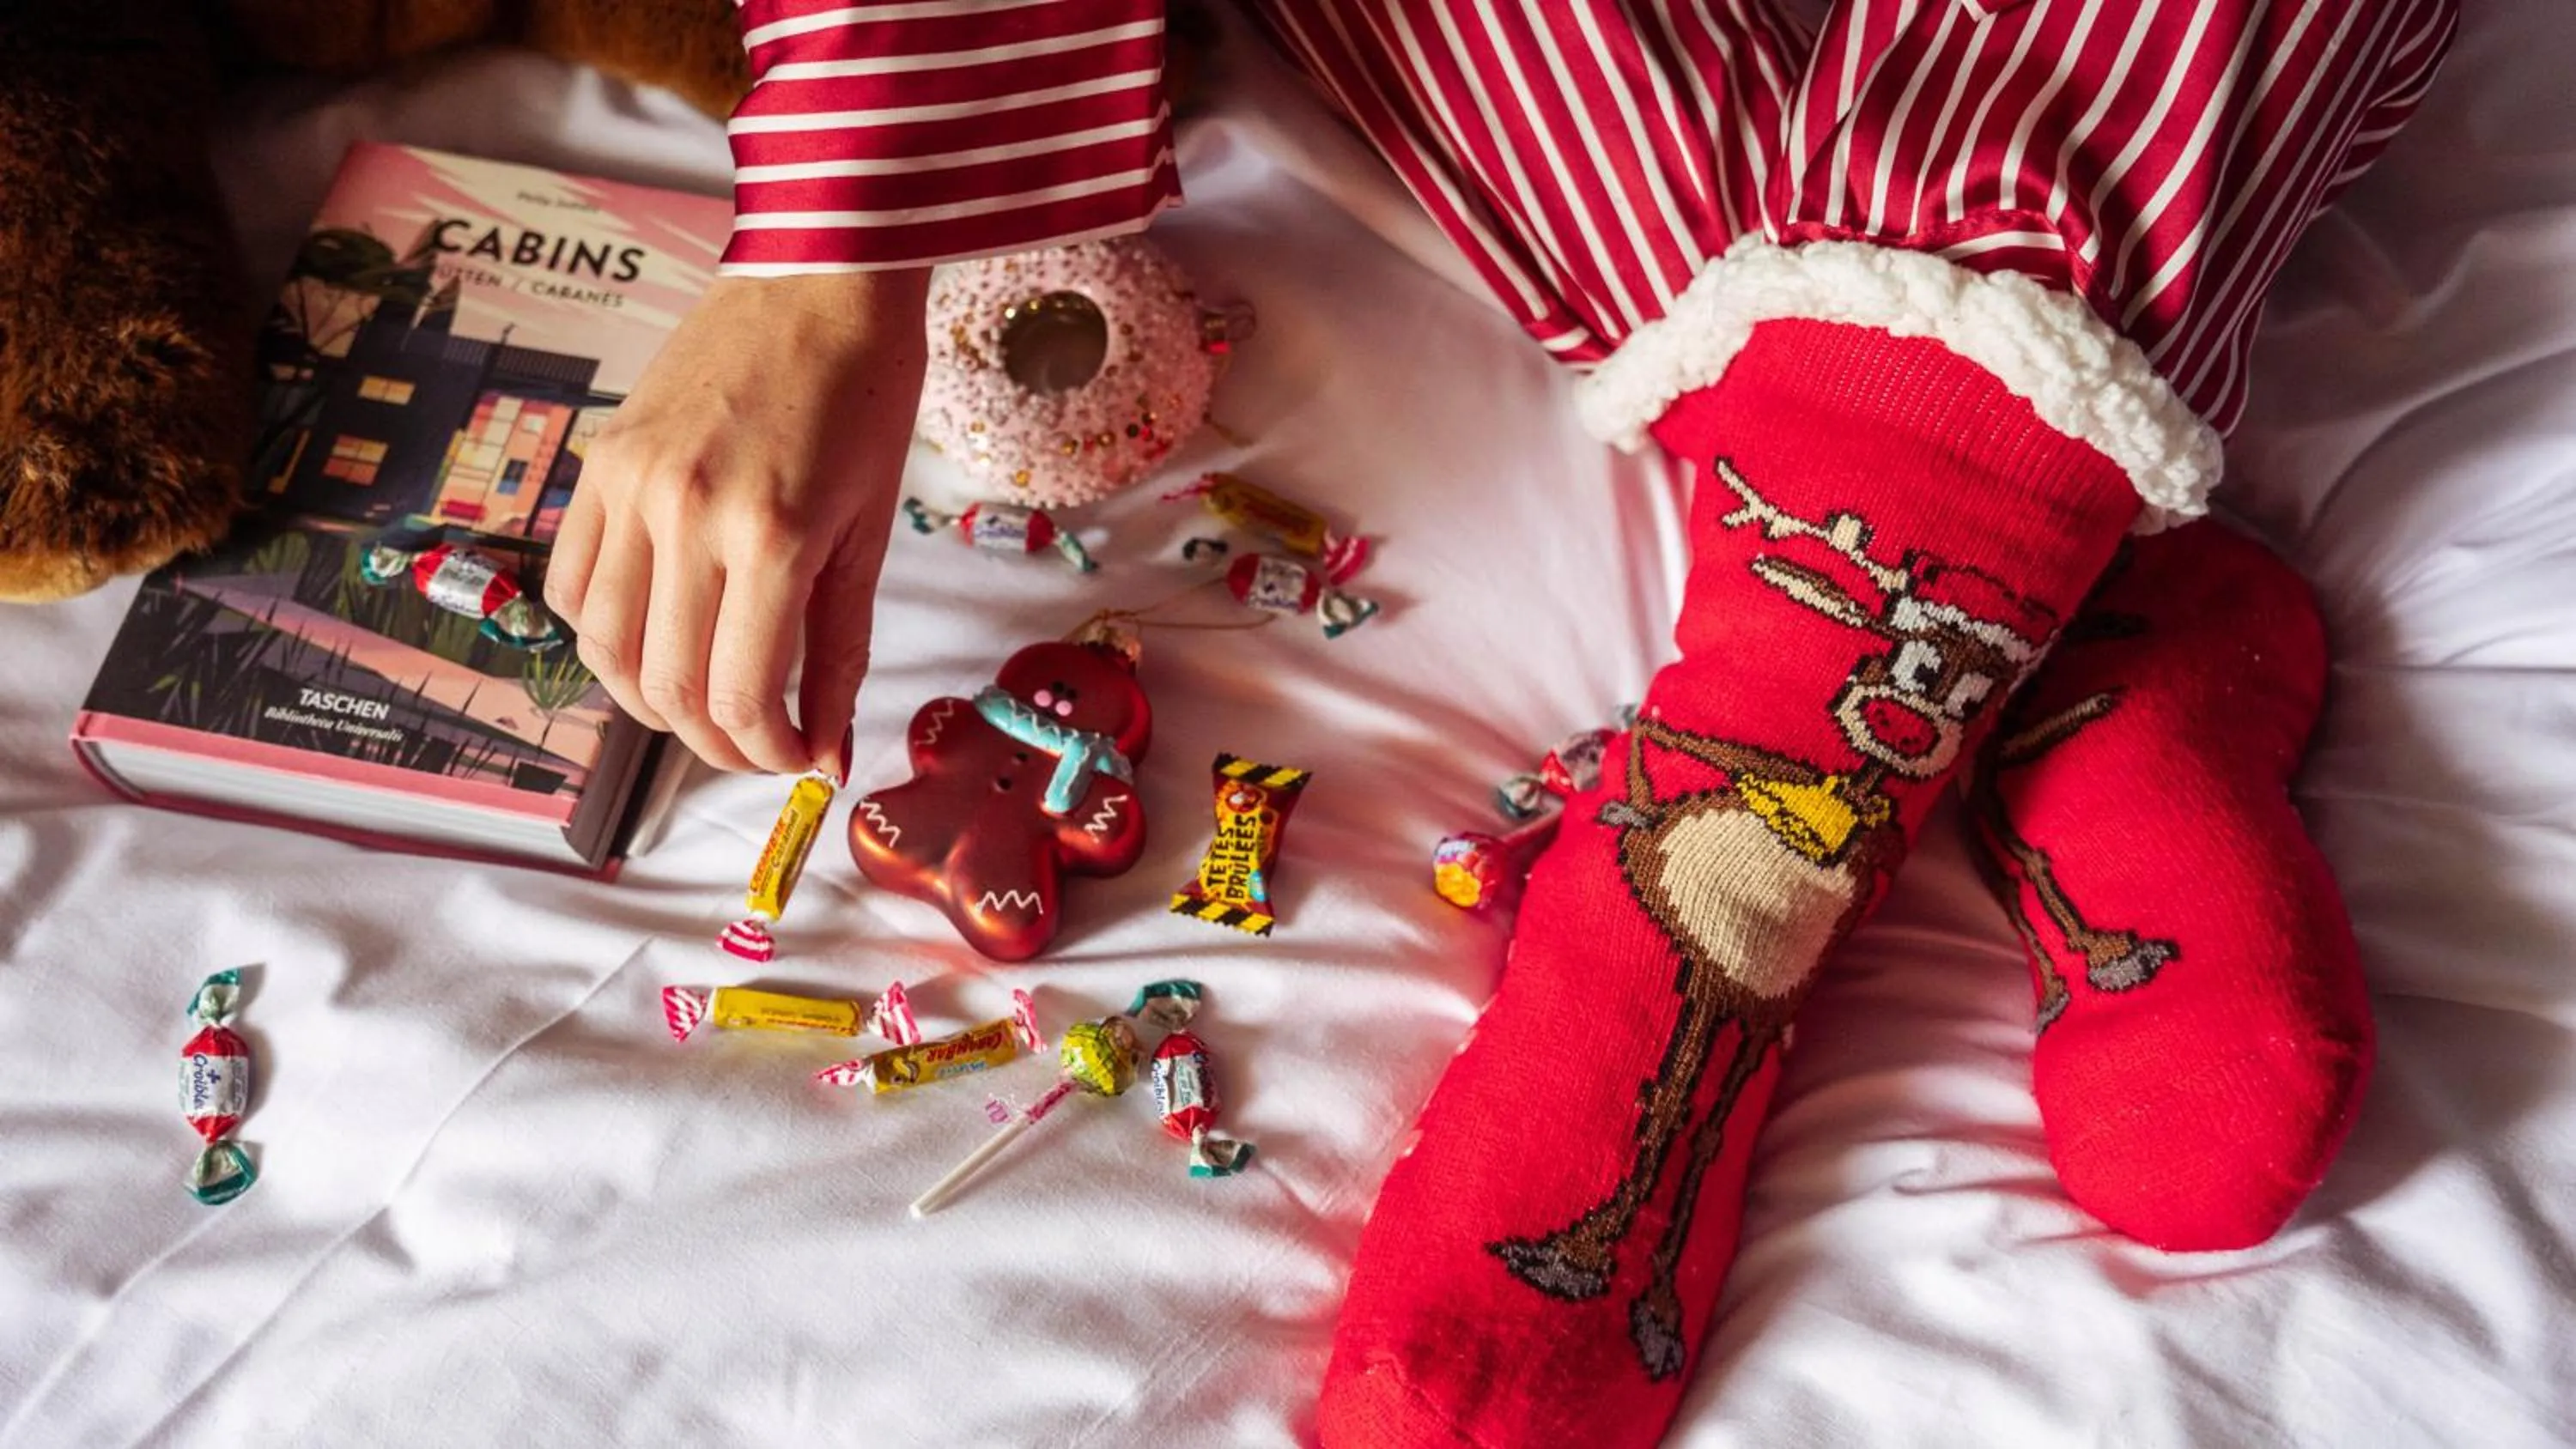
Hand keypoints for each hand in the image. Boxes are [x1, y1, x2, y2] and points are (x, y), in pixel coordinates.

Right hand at [544, 270, 928, 775]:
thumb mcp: (870, 535)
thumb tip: (827, 753)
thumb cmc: (864, 398)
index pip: (738, 696)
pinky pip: (570, 581)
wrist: (817, 280)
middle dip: (710, 742)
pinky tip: (651, 637)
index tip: (793, 759)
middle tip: (753, 745)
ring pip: (602, 648)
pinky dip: (601, 635)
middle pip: (666, 687)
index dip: (763, 753)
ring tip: (700, 703)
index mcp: (771, 537)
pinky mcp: (600, 460)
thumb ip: (842, 651)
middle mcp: (687, 514)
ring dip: (648, 702)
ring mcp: (631, 485)